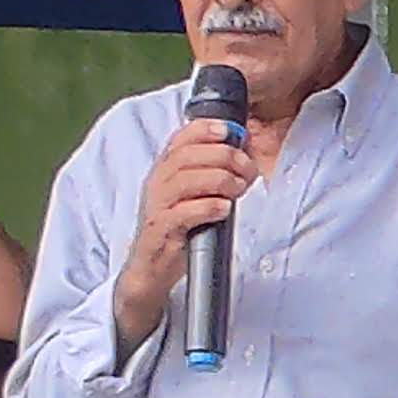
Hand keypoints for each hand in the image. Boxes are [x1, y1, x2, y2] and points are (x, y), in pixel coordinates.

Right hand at [114, 115, 259, 347]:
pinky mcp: (161, 230)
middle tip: (247, 169)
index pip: (181, 138)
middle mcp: (158, 183)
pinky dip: (209, 207)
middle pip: (189, 155)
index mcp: (164, 170)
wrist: (150, 268)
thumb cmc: (177, 228)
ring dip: (220, 180)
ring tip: (239, 188)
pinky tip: (225, 209)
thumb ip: (209, 173)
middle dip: (224, 156)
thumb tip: (242, 155)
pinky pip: (185, 212)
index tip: (231, 131)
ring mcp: (158, 206)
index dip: (206, 129)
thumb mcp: (190, 195)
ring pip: (187, 179)